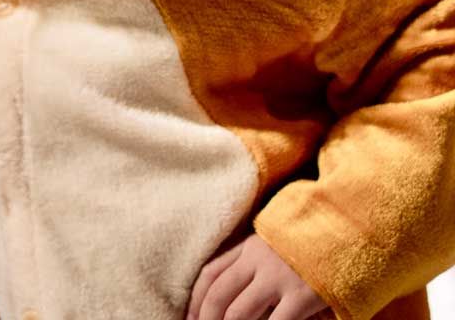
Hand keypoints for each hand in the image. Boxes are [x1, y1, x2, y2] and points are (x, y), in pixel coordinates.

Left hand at [186, 233, 327, 319]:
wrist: (345, 225)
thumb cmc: (311, 241)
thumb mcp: (276, 245)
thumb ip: (255, 263)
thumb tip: (233, 297)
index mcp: (249, 246)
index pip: (210, 273)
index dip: (196, 301)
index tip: (191, 318)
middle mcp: (257, 260)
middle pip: (218, 295)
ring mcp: (278, 277)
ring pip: (238, 313)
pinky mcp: (301, 295)